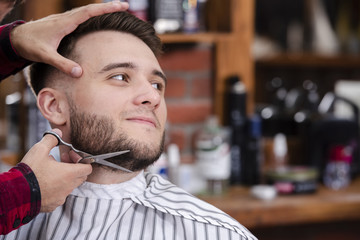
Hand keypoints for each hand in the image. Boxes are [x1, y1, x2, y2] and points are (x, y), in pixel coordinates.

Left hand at [10, 0, 128, 77]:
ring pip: (86, 10)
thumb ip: (63, 64)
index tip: (120, 6)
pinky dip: (93, 13)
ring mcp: (65, 19)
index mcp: (64, 23)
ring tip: (116, 8)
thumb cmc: (30, 45)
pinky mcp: (63, 23)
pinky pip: (82, 15)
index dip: (105, 9)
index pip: (89, 12)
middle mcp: (66, 18)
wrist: (17, 37)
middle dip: (109, 6)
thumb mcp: (45, 56)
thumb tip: (80, 73)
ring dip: (102, 8)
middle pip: (91, 8)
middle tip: (125, 5)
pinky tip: (97, 16)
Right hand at [20, 129, 91, 211]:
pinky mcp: (53, 205)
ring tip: (51, 170)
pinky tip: (44, 182)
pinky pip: (60, 195)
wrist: (15, 193)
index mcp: (69, 174)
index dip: (82, 160)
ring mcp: (61, 197)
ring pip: (70, 186)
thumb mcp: (39, 150)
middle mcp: (68, 187)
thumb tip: (58, 132)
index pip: (88, 168)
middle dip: (74, 168)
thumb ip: (51, 139)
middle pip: (80, 177)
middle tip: (61, 161)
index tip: (69, 156)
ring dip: (65, 178)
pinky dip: (56, 188)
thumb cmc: (29, 171)